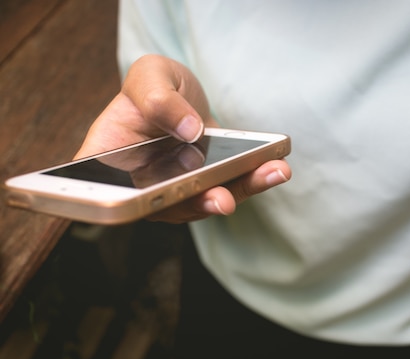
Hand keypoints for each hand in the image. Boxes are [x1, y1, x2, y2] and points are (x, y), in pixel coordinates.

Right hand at [75, 54, 290, 222]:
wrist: (182, 95)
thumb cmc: (156, 85)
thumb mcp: (150, 76)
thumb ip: (158, 98)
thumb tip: (189, 129)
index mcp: (110, 160)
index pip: (105, 191)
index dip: (120, 204)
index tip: (148, 200)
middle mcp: (143, 185)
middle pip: (166, 204)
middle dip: (198, 203)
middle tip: (223, 200)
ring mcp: (178, 190)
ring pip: (205, 200)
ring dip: (240, 191)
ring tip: (271, 173)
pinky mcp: (209, 186)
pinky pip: (230, 187)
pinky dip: (254, 179)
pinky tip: (278, 167)